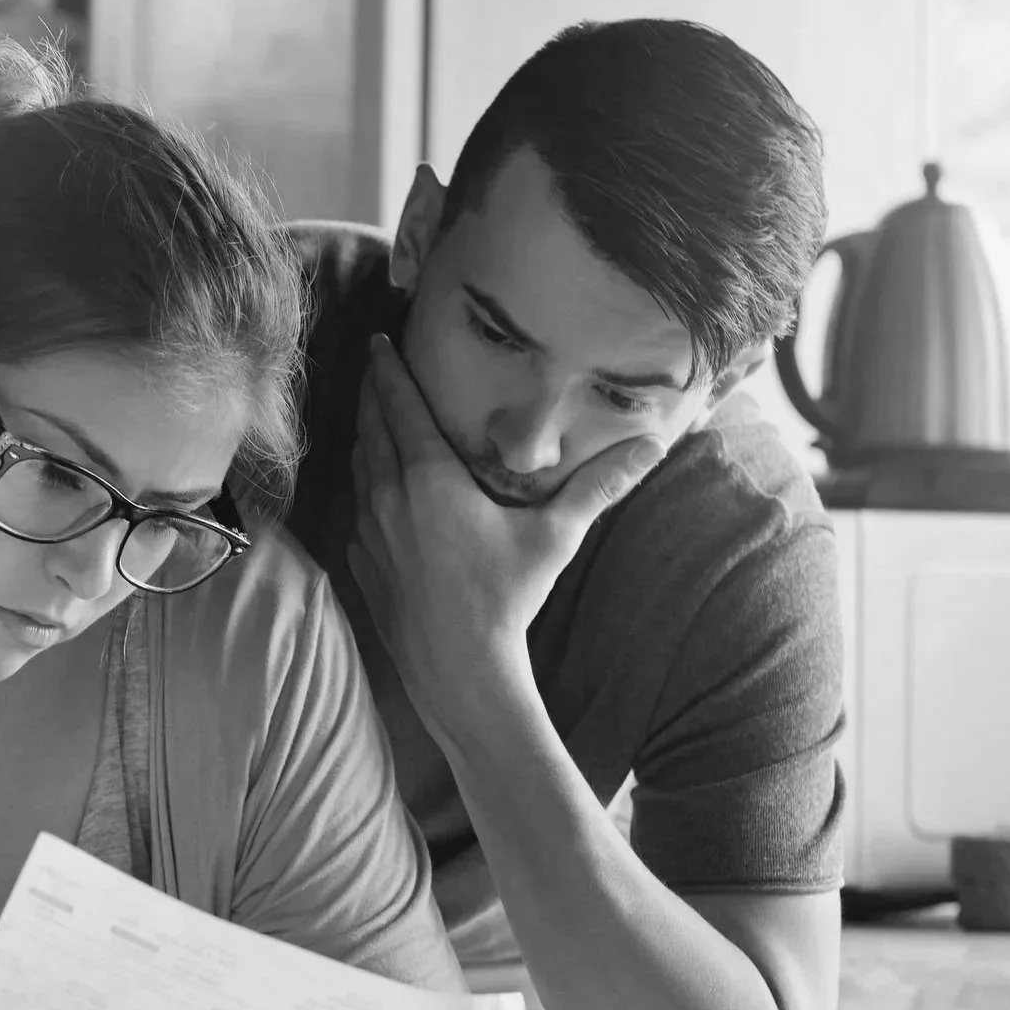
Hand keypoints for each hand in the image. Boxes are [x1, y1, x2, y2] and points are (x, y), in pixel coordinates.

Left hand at [346, 336, 661, 732]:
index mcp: (429, 478)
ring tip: (373, 416)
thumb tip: (652, 447)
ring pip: (359, 467)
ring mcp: (369, 531)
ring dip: (364, 436)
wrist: (459, 670)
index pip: (400, 406)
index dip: (388, 369)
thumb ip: (599, 487)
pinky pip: (357, 508)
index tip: (379, 339)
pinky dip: (363, 484)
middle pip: (371, 428)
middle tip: (374, 365)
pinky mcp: (362, 562)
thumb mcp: (555, 537)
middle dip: (372, 393)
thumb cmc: (507, 599)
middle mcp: (389, 497)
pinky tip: (374, 486)